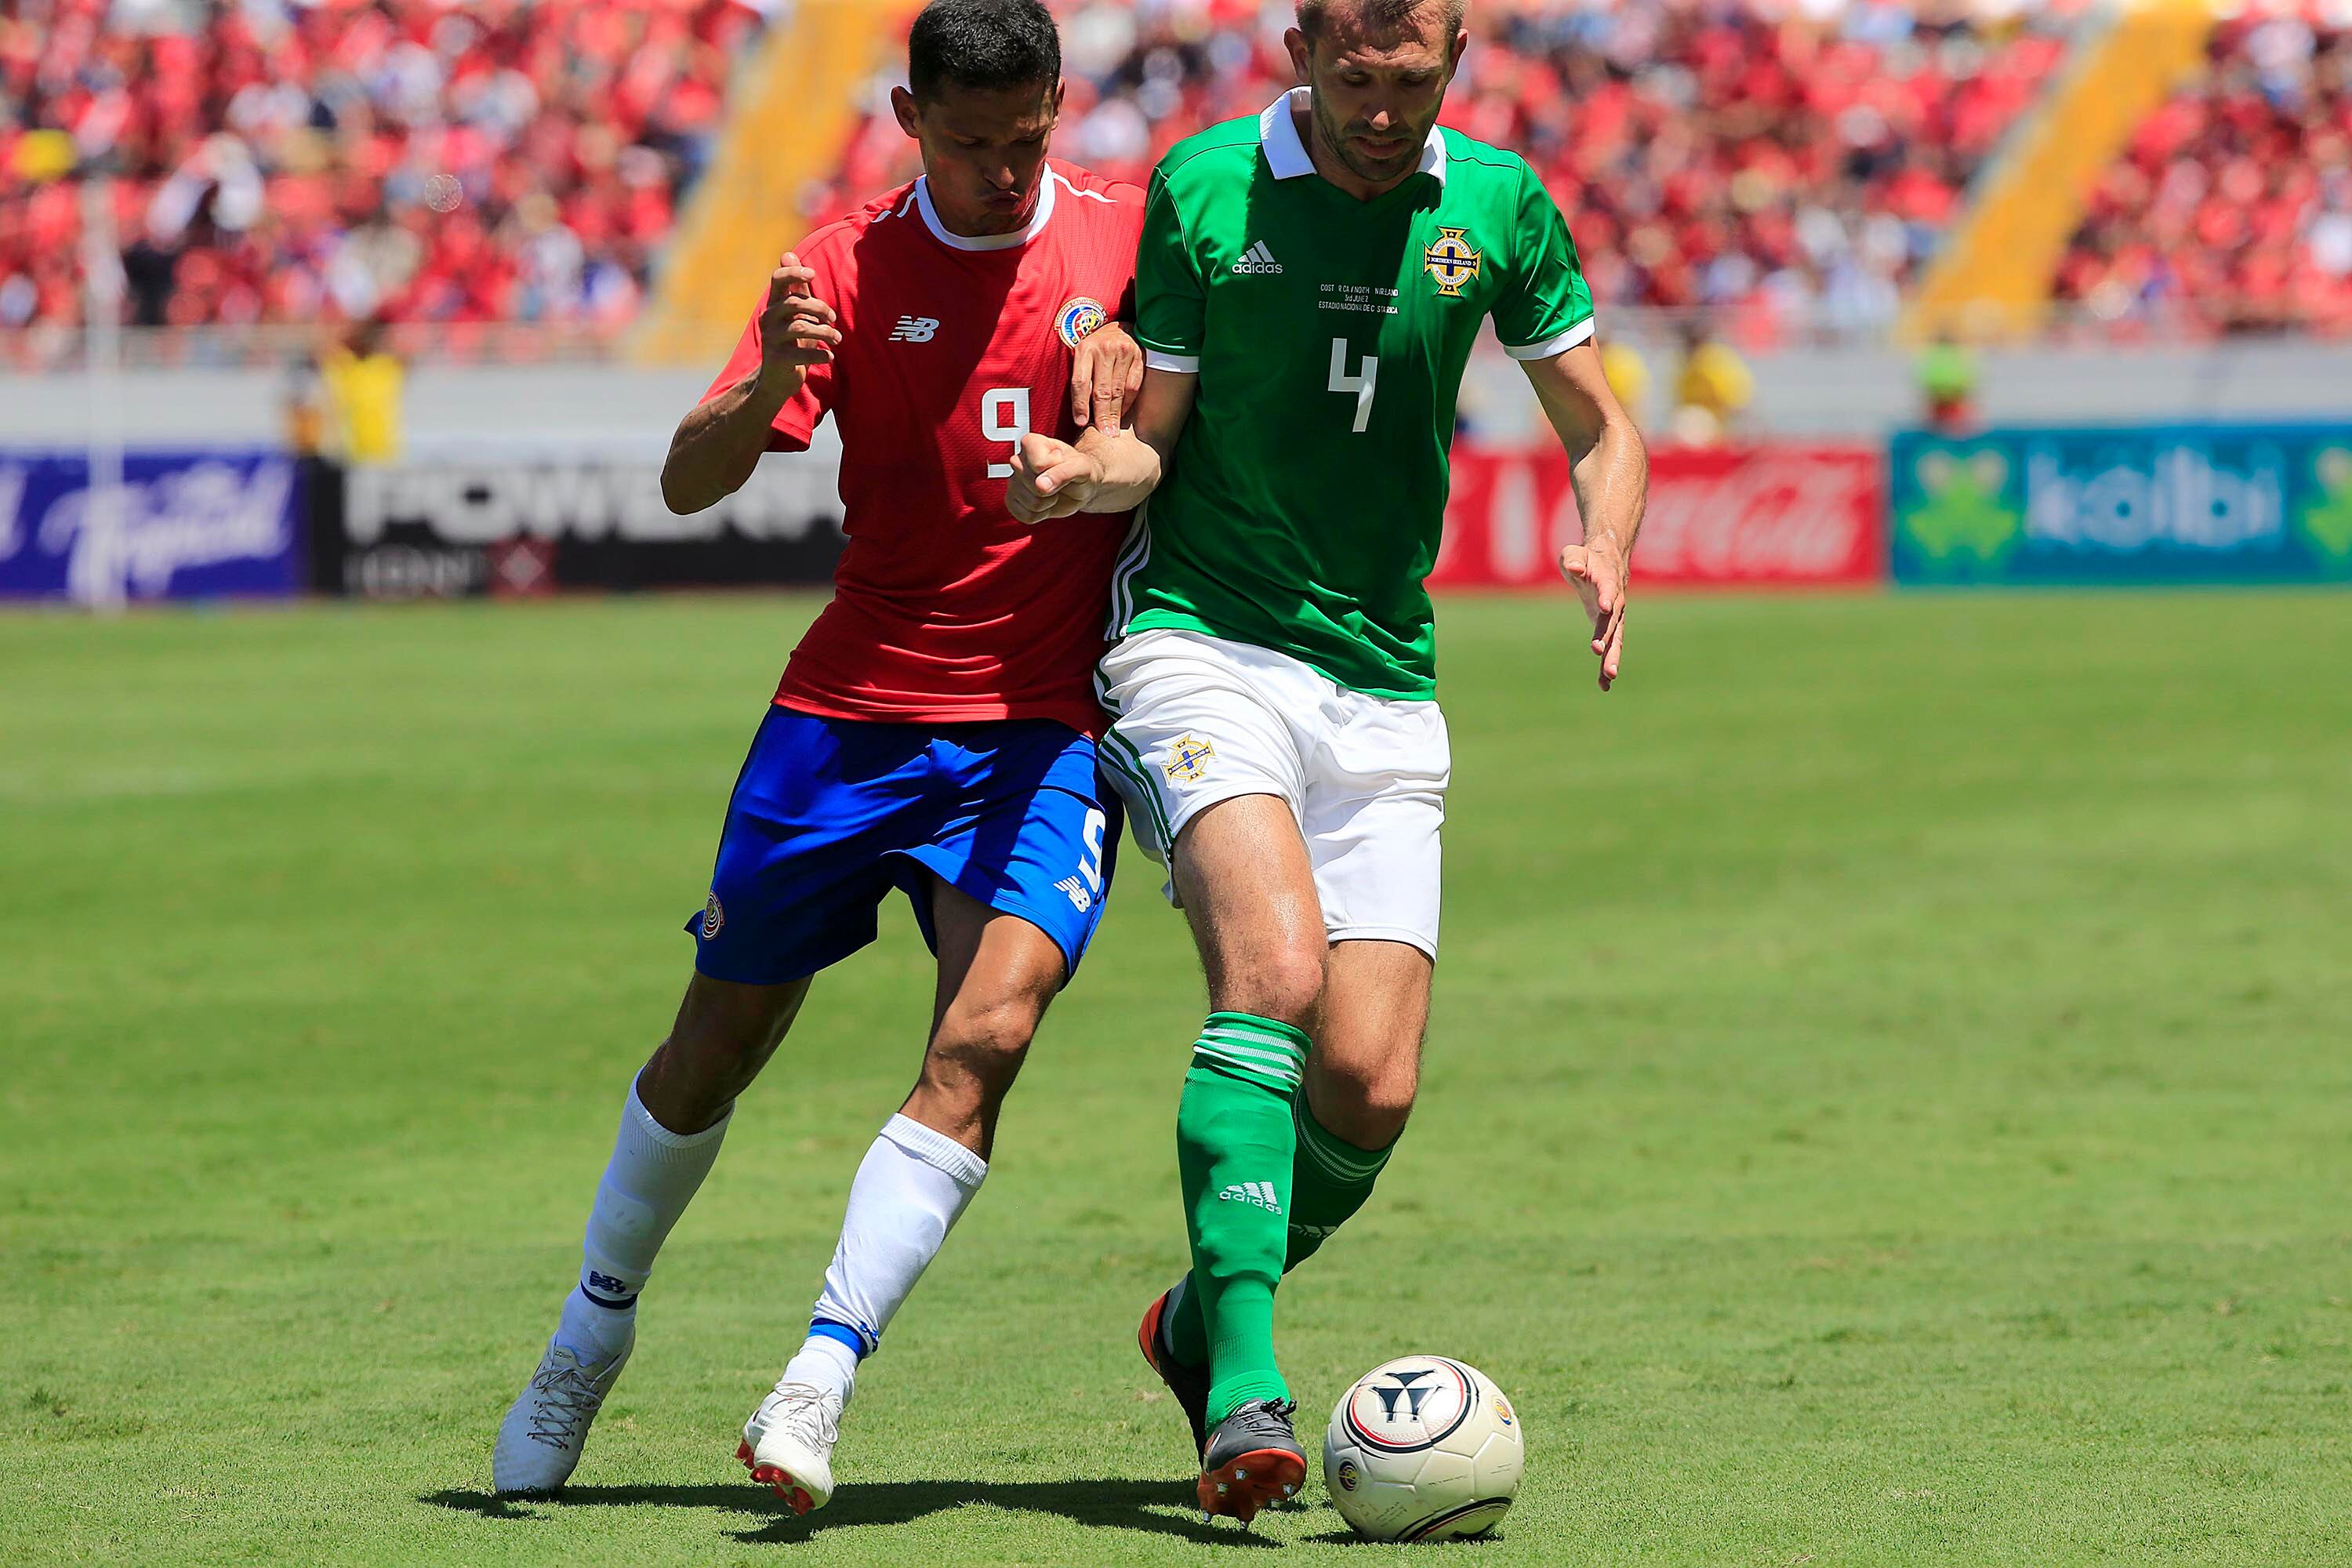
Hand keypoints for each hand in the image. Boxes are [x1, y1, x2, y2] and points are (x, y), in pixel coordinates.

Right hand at [757, 251, 840, 386]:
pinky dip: (820, 354)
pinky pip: (801, 353)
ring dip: (825, 332)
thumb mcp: (796, 313)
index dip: (794, 273)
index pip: (777, 280)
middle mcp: (768, 319)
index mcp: (774, 304)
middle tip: (832, 317)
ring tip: (837, 338)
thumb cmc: (792, 341)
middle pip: (794, 303)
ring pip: (800, 327)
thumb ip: (798, 288)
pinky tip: (829, 356)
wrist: (777, 379)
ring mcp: (771, 339)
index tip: (813, 274)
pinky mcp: (777, 359)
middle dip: (819, 308)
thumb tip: (789, 254)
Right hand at [1008, 432, 1101, 523]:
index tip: (1061, 463)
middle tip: (1059, 480)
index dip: (1055, 469)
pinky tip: (1046, 502)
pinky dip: (1042, 514)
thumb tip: (1040, 486)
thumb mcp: (1081, 467)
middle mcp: (1018, 460)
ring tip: (1054, 491)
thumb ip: (1063, 472)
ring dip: (1049, 502)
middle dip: (1052, 487)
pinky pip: (1026, 516)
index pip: (1038, 464)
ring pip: (1031, 503)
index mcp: (1031, 443)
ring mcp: (1013, 482)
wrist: (1079, 486)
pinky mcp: (1012, 501)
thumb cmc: (1079, 470)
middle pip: (1033, 484)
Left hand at [1069, 322, 1143, 433]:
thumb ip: (1082, 377)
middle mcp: (1104, 349)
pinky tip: (1122, 413)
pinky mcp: (1138, 357)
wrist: (1121, 328)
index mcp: (1084, 348)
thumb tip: (1080, 412)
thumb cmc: (1097, 348)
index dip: (1080, 405)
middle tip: (1103, 434)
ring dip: (1115, 413)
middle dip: (1101, 415)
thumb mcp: (1083, 356)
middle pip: (1101, 390)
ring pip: (1118, 391)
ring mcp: (1123, 352)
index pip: (1080, 381)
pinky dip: (1127, 403)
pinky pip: (1132, 386)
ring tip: (1112, 430)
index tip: (1081, 423)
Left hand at [1558, 537, 1628, 690]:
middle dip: (1607, 637)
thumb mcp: (1574, 553)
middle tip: (1600, 653)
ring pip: (1615, 640)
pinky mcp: (1609, 630)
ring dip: (1612, 658)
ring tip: (1609, 677)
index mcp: (1607, 581)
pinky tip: (1604, 685)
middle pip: (1613, 621)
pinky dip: (1605, 665)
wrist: (1606, 564)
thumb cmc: (1586, 558)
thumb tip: (1575, 568)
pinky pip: (1609, 648)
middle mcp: (1615, 603)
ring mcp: (1614, 618)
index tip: (1604, 607)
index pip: (1608, 589)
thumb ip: (1574, 559)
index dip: (1606, 597)